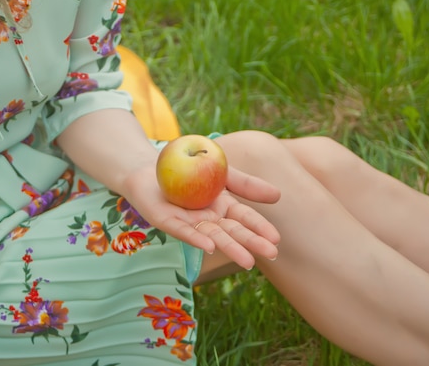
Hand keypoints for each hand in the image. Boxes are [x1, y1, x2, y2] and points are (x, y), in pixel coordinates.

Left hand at [121, 163, 280, 269]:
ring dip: (230, 248)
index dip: (259, 228)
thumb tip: (278, 195)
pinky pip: (183, 231)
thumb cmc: (188, 170)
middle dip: (251, 243)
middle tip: (271, 254)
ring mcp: (189, 223)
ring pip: (212, 237)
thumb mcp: (222, 172)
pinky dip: (196, 238)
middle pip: (232, 232)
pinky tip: (208, 246)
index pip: (245, 219)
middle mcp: (208, 220)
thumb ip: (246, 184)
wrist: (150, 167)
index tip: (276, 239)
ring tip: (248, 262)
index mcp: (222, 208)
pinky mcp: (167, 222)